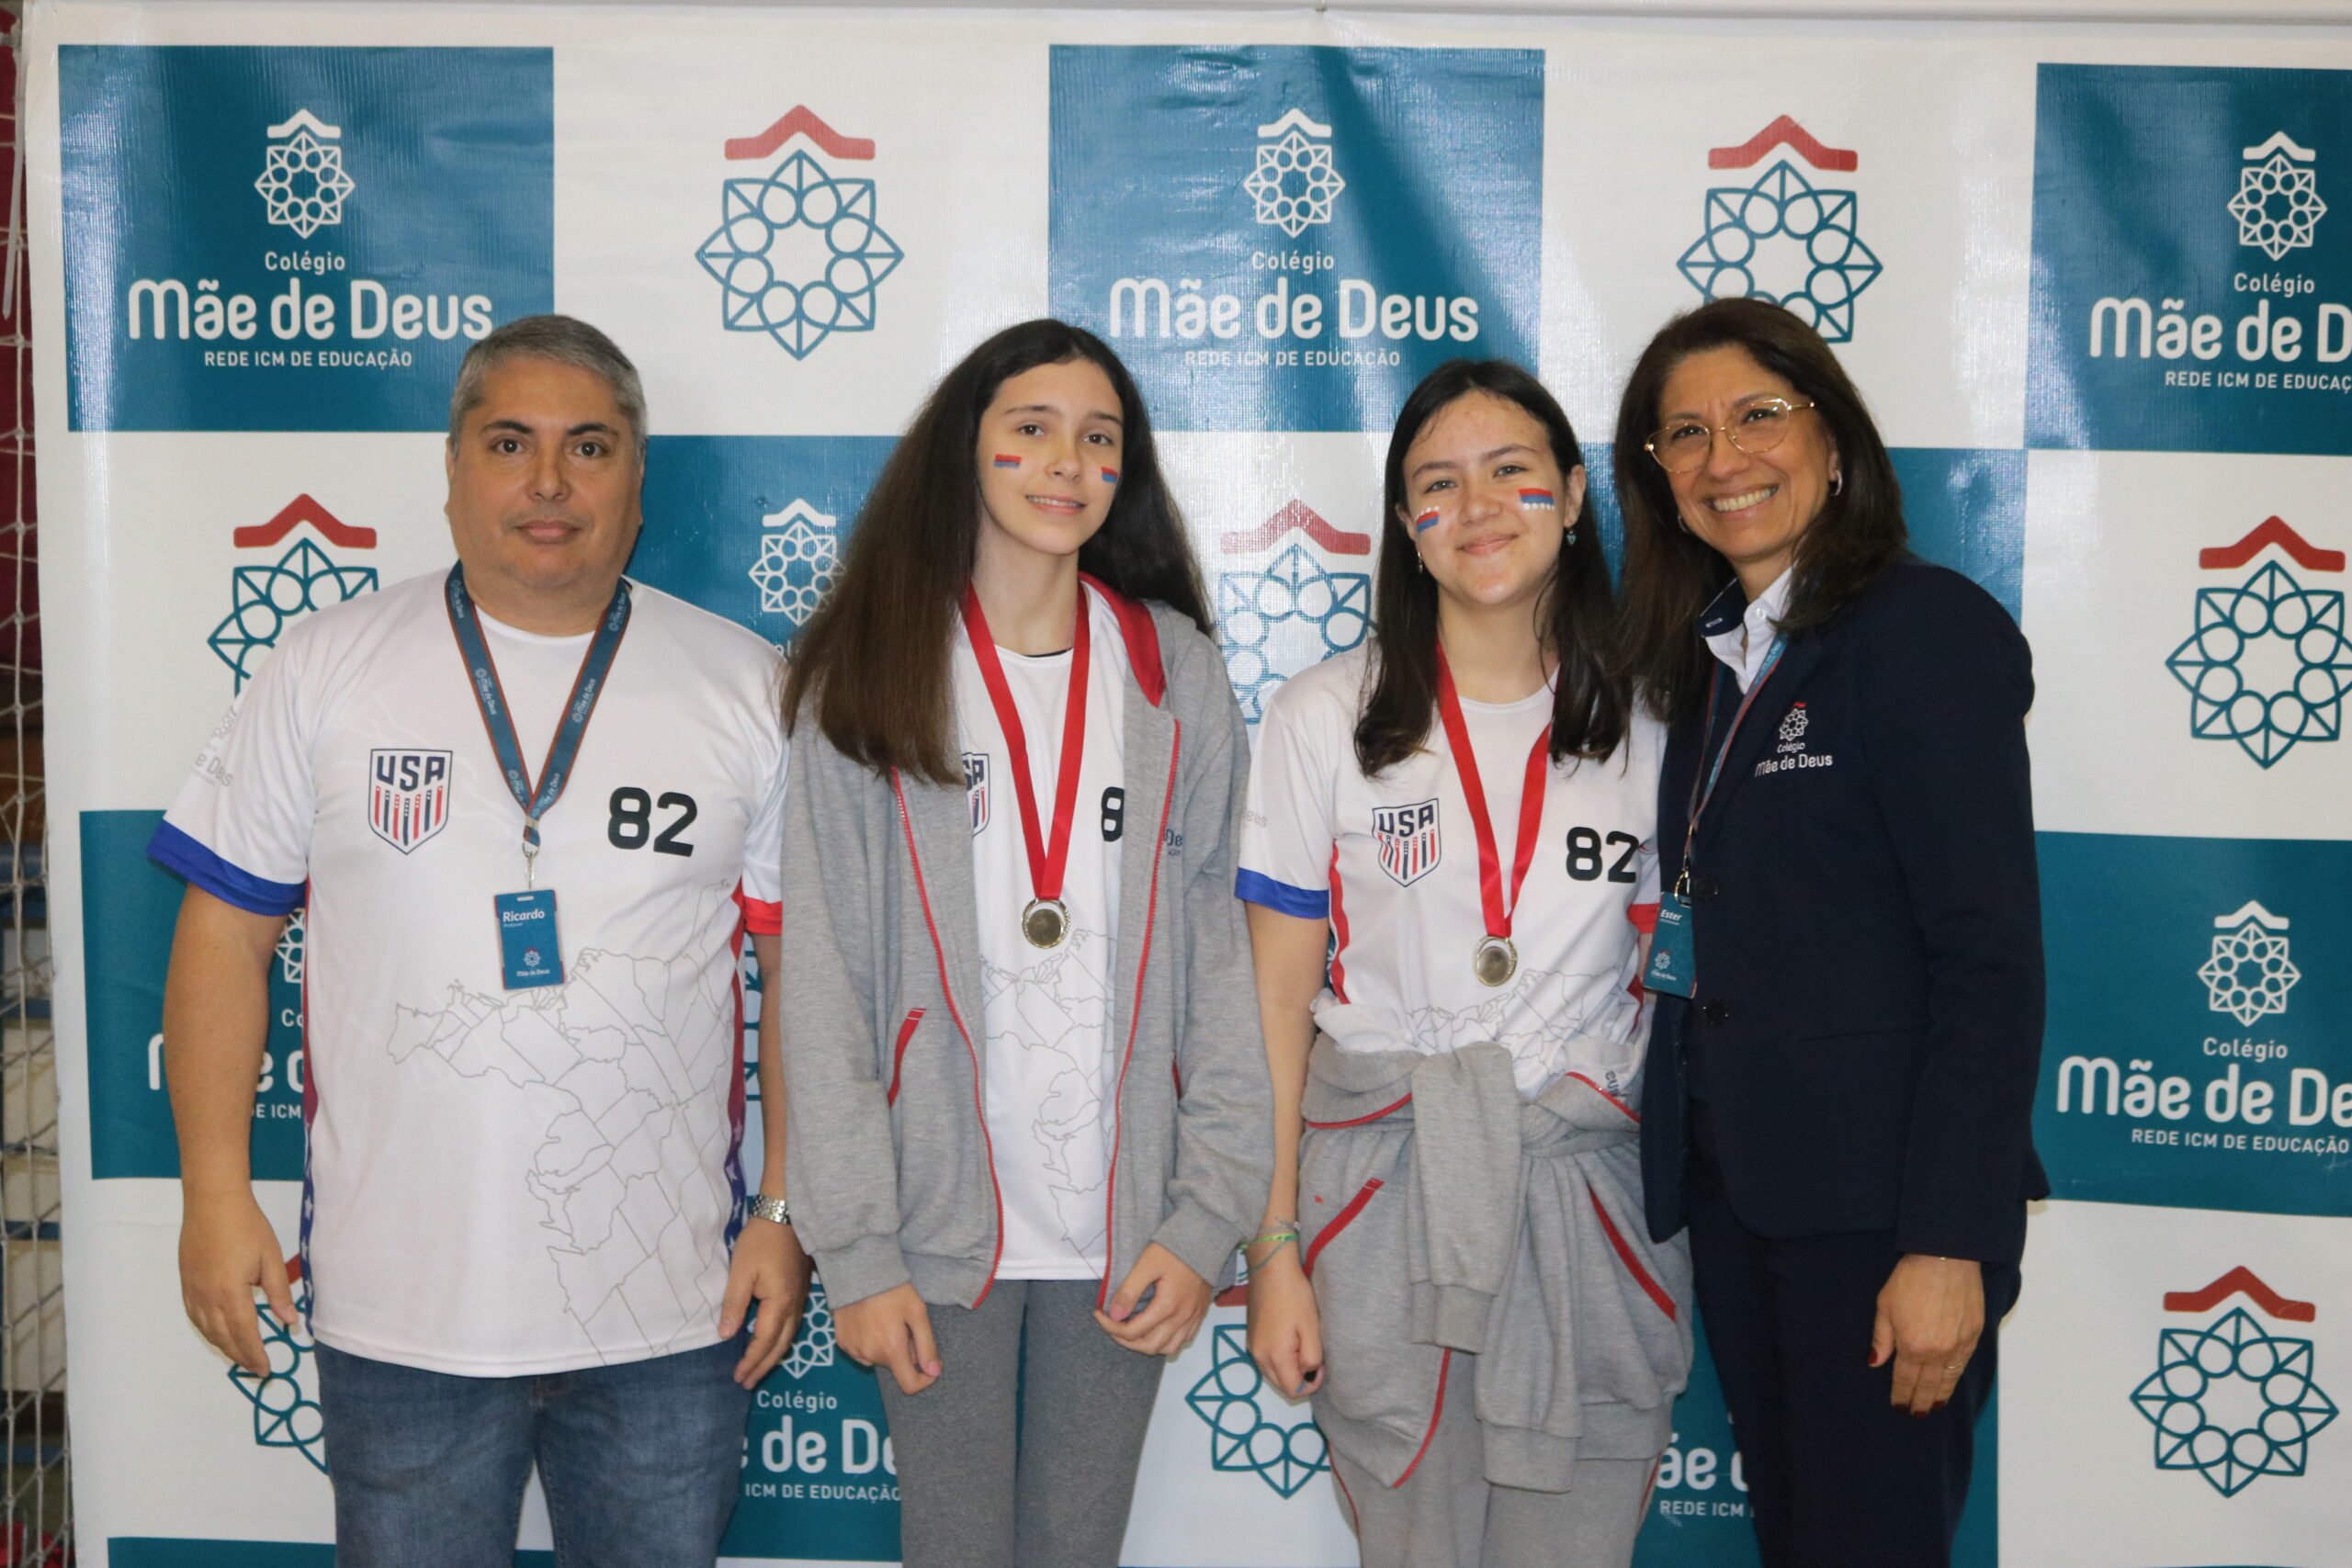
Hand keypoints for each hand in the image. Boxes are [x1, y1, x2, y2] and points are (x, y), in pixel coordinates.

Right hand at [179, 1189, 293, 1375]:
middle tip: (255, 1369)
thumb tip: (289, 1321)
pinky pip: (194, 1317)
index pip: (245, 1333)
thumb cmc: (247, 1226)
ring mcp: (193, 1291)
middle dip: (240, 1356)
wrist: (212, 1203)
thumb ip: (278, 1293)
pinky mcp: (185, 1284)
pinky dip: (207, 1331)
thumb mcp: (270, 1258)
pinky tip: (217, 1334)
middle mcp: (208, 1297)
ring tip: (240, 1357)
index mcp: (231, 1293)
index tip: (266, 1369)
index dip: (255, 1354)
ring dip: (223, 1347)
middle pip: (223, 1337)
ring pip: (207, 1330)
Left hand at [721, 1217, 812, 1387]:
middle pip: (781, 1345)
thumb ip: (734, 1304)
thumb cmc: (761, 1241)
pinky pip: (793, 1325)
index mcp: (779, 1303)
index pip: (764, 1342)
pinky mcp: (802, 1291)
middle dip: (764, 1366)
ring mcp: (801, 1299)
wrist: (788, 1215)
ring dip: (774, 1356)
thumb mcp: (741, 1271)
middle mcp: (795, 1306)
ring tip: (758, 1370)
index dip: (751, 1361)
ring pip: (790, 1337)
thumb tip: (725, 1334)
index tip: (738, 1377)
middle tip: (747, 1383)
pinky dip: (781, 1341)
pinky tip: (773, 1342)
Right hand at [835, 1282, 940, 1394]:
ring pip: (878, 1359)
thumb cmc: (893, 1290)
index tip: (929, 1366)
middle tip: (905, 1326)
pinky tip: (870, 1322)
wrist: (859, 1271)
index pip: (909, 1385)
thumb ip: (927, 1346)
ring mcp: (853, 1350)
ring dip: (886, 1347)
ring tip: (886, 1321)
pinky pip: (861, 1351)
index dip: (924, 1380)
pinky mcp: (842, 1342)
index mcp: (892, 1349)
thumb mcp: (917, 1313)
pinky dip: (869, 1343)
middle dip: (904, 1352)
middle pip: (894, 1366)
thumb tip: (934, 1373)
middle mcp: (870, 1355)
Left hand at [1095, 1242, 1212, 1357]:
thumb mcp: (1146, 1264)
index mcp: (1167, 1306)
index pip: (1132, 1332)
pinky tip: (1156, 1330)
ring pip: (1168, 1348)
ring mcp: (1193, 1318)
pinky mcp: (1200, 1314)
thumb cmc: (1173, 1249)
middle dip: (1125, 1341)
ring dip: (1147, 1345)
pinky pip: (1184, 1340)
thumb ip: (1129, 1290)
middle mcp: (1181, 1318)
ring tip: (1132, 1332)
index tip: (1098, 1314)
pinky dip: (1167, 1342)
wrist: (1204, 1239)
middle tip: (1112, 1326)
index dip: (1110, 1327)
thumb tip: (1114, 1315)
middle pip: (1149, 1346)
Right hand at [1245, 1244, 1322, 1399]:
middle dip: (1299, 1380)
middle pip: (1280, 1385)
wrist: (1270, 1268)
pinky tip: (1290, 1340)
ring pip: (1272, 1374)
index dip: (1311, 1385)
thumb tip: (1309, 1371)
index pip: (1293, 1390)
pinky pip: (1265, 1360)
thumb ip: (1312, 1357)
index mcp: (1275, 1356)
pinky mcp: (1250, 1337)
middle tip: (1315, 1359)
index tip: (1321, 1366)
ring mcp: (1252, 1346)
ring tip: (1304, 1347)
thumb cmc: (1294, 1296)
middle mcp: (1258, 1356)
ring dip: (1289, 1370)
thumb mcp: (1311, 1328)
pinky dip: (1279, 1360)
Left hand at [1871, 1253, 1985, 1415]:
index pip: (1905, 1380)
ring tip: (1936, 1407)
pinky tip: (1952, 1382)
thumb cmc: (1910, 1278)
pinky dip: (1957, 1377)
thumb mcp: (1885, 1306)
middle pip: (1929, 1385)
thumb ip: (1882, 1338)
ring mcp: (1959, 1345)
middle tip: (1918, 1415)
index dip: (1901, 1395)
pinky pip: (1964, 1364)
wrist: (1946, 1258)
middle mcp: (1938, 1352)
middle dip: (1921, 1401)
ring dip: (1942, 1395)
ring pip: (1950, 1379)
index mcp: (1913, 1347)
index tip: (1899, 1407)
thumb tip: (1875, 1362)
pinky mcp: (1975, 1334)